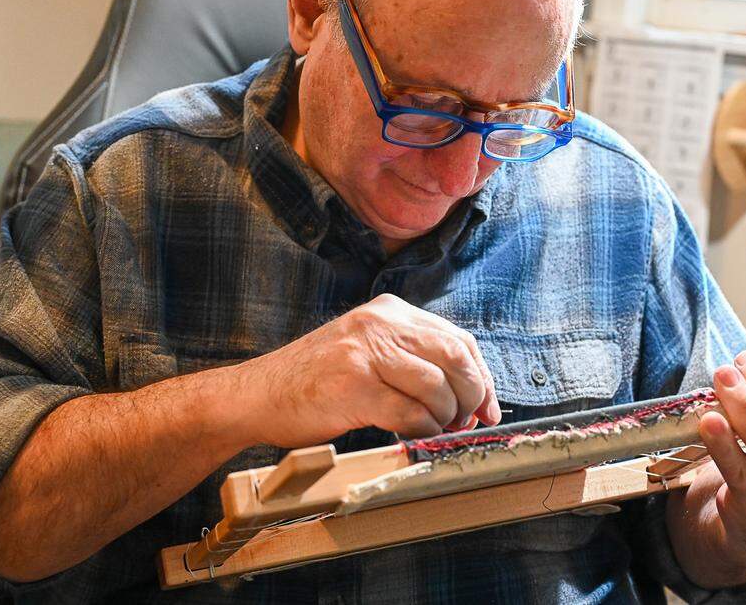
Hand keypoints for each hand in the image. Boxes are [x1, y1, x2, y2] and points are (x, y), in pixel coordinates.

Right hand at [234, 294, 500, 447]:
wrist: (256, 395)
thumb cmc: (314, 380)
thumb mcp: (365, 349)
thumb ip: (410, 358)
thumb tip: (468, 394)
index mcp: (388, 311)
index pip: (458, 339)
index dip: (482, 377)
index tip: (488, 406)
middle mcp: (379, 324)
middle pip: (456, 357)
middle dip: (472, 396)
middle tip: (466, 423)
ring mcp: (365, 353)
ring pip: (437, 387)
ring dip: (445, 418)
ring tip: (432, 430)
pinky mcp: (353, 386)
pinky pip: (410, 413)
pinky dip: (421, 430)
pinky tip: (411, 434)